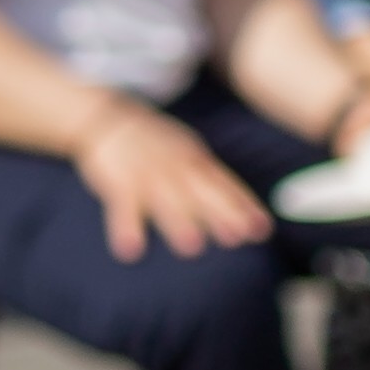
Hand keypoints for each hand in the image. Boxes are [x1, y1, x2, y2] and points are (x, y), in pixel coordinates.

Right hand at [75, 96, 271, 263]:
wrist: (106, 119)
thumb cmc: (155, 145)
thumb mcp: (188, 153)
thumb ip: (211, 181)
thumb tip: (243, 211)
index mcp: (194, 159)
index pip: (224, 184)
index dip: (243, 206)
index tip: (262, 230)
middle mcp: (175, 166)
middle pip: (199, 192)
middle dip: (218, 214)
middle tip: (236, 238)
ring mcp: (146, 174)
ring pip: (164, 200)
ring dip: (178, 222)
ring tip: (192, 248)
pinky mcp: (117, 181)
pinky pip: (121, 206)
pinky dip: (126, 227)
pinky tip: (131, 250)